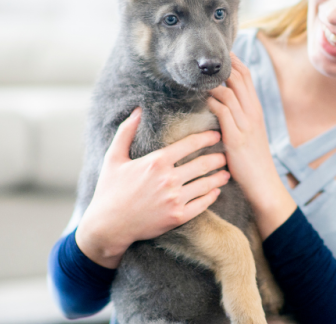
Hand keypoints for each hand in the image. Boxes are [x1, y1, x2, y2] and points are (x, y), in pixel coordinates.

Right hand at [75, 107, 229, 267]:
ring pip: (206, 184)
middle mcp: (168, 179)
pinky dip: (212, 196)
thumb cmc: (109, 189)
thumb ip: (126, 131)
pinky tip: (216, 192)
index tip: (216, 136)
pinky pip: (202, 204)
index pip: (190, 144)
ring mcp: (175, 199)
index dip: (206, 138)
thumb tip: (138, 110)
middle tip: (226, 155)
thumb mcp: (113, 157)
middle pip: (203, 164)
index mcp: (156, 161)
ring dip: (219, 177)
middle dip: (218, 158)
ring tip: (226, 173)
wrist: (108, 225)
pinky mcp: (177, 217)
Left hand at [207, 52, 296, 237]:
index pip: (245, 76)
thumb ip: (238, 115)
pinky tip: (202, 100)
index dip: (232, 61)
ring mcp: (246, 124)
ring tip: (198, 79)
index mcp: (256, 109)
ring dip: (212, 83)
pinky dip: (212, 102)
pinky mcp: (237, 138)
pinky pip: (223, 112)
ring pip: (229, 92)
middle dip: (221, 65)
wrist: (263, 183)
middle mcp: (253, 112)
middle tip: (204, 59)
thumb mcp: (248, 132)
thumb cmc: (252, 159)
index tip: (217, 53)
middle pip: (238, 78)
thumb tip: (221, 101)